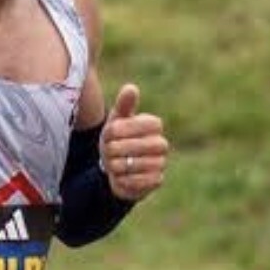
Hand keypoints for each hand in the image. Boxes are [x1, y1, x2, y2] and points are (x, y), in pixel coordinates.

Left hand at [101, 84, 168, 201]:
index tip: (108, 133)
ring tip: (111, 164)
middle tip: (107, 151)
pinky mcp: (157, 180)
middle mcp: (162, 143)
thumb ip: (123, 105)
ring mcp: (161, 162)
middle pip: (140, 145)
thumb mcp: (115, 121)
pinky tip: (119, 176)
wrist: (115, 169)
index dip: (121, 130)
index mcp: (154, 125)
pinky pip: (140, 181)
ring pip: (138, 164)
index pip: (141, 124)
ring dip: (118, 165)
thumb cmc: (116, 140)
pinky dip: (124, 179)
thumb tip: (131, 88)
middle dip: (117, 149)